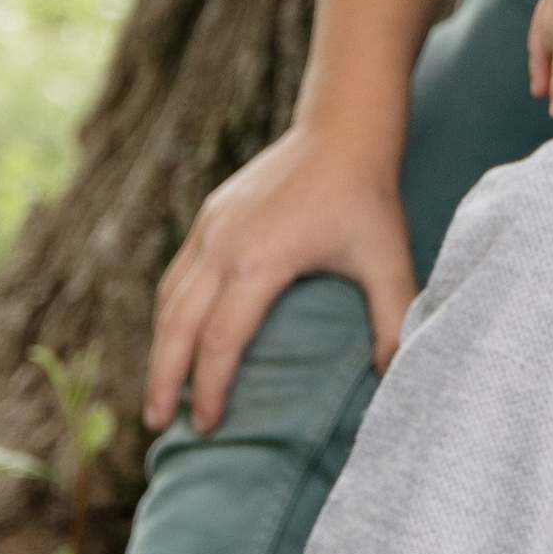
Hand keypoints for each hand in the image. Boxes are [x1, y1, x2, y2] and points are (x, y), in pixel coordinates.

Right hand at [144, 129, 417, 432]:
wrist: (344, 126)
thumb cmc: (367, 195)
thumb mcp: (389, 260)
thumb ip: (394, 320)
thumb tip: (396, 378)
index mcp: (258, 262)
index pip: (220, 342)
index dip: (211, 389)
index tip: (210, 427)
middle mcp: (222, 246)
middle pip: (176, 326)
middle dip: (163, 379)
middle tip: (156, 424)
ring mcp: (210, 227)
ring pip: (168, 298)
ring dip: (159, 347)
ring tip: (159, 392)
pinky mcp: (211, 215)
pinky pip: (178, 273)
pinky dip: (169, 311)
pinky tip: (175, 335)